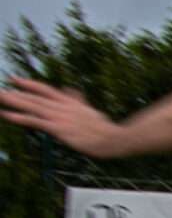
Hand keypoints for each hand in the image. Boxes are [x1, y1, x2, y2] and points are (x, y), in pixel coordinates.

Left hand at [0, 77, 118, 155]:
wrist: (114, 138)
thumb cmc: (104, 128)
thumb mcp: (90, 110)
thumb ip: (77, 99)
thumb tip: (71, 89)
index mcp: (69, 102)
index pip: (46, 90)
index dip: (29, 84)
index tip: (14, 79)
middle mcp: (62, 107)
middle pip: (34, 98)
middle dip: (15, 93)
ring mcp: (60, 117)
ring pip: (32, 107)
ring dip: (13, 102)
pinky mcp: (59, 129)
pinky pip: (35, 122)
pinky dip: (20, 118)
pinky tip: (8, 115)